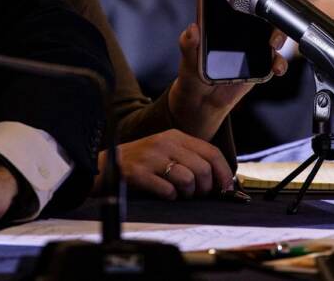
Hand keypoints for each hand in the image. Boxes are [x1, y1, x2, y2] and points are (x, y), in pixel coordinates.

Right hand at [95, 129, 233, 199]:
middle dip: (205, 188)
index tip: (227, 188)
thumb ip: (191, 159)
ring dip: (188, 193)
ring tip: (179, 193)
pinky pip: (167, 190)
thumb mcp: (167, 151)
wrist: (106, 166)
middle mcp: (165, 143)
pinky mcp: (138, 172)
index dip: (224, 173)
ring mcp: (151, 157)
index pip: (212, 152)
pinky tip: (163, 194)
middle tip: (197, 194)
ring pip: (188, 180)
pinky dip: (170, 197)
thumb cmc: (142, 163)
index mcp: (176, 136)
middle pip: (203, 169)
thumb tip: (221, 181)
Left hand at [169, 0, 289, 138]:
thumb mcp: (187, 55)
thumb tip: (192, 30)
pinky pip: (276, 60)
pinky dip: (279, 63)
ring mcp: (254, 45)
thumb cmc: (192, 71)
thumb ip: (189, 44)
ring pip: (275, 31)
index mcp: (224, 16)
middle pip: (264, 5)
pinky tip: (274, 66)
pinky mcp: (261, 65)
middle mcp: (242, 27)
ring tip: (271, 42)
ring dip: (278, 34)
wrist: (201, 101)